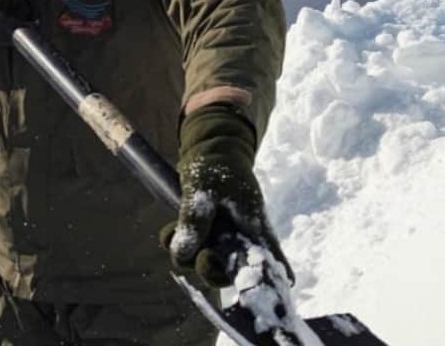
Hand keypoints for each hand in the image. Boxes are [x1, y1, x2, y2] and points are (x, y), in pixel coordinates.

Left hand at [159, 105, 292, 288]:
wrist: (210, 148)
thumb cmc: (216, 167)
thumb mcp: (204, 190)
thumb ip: (194, 221)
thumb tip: (182, 255)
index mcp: (255, 233)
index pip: (274, 270)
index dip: (266, 290)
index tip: (250, 296)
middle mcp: (239, 242)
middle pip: (227, 277)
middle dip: (208, 269)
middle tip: (202, 253)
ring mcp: (220, 240)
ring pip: (202, 264)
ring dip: (187, 252)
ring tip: (178, 229)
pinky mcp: (202, 235)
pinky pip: (186, 250)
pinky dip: (175, 242)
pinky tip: (170, 228)